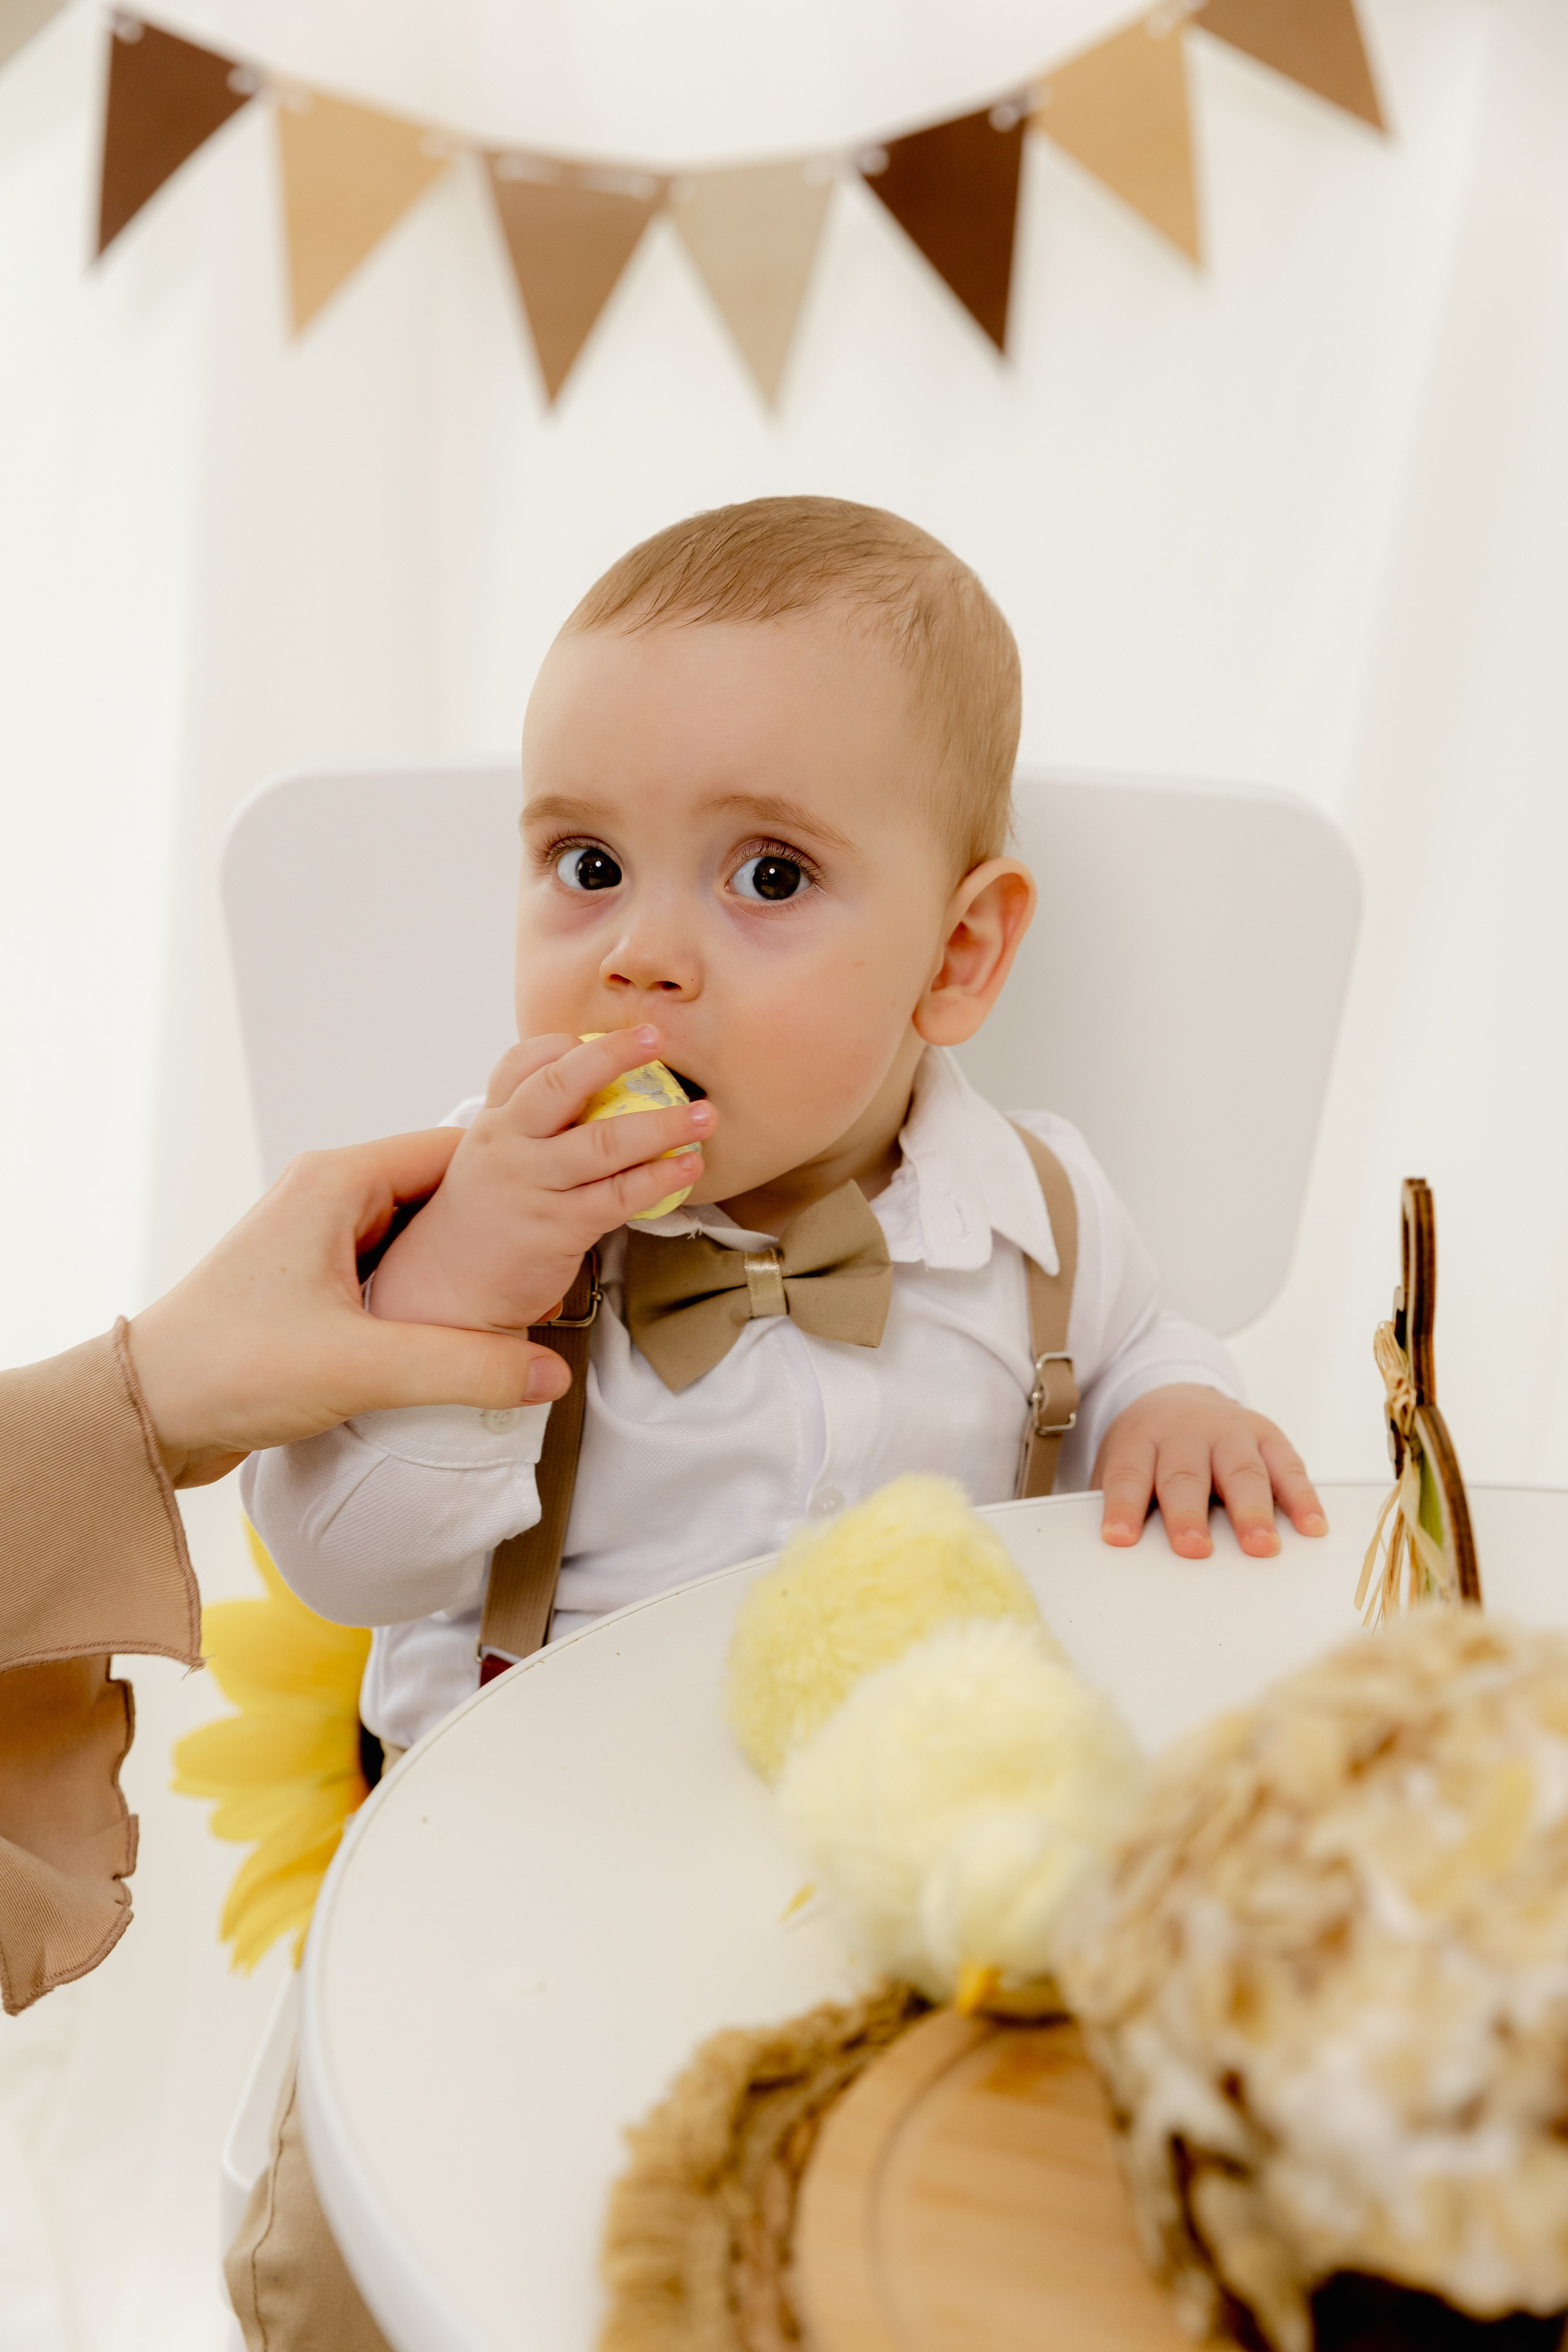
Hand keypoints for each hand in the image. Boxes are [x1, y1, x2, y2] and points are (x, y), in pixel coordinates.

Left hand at [127, 1129, 575, 1488]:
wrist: (145, 1412)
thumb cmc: (228, 1368)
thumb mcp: (364, 1367)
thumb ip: (467, 1368)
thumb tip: (549, 1374)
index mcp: (336, 1181)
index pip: (455, 1149)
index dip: (514, 1176)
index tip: (564, 1207)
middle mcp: (326, 1195)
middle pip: (440, 1189)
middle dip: (494, 1225)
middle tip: (551, 1260)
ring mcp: (316, 1238)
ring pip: (418, 1232)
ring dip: (460, 1263)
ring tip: (518, 1295)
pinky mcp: (311, 1281)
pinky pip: (392, 1266)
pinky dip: (428, 1289)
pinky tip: (462, 1326)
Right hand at [367, 1027, 716, 1334]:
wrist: (449, 1289)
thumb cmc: (487, 1216)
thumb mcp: (494, 1159)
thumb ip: (531, 1124)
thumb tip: (596, 1090)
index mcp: (493, 1122)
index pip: (521, 1064)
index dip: (565, 1043)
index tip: (607, 1036)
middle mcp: (508, 1145)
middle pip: (560, 1084)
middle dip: (611, 1055)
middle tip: (656, 1038)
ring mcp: (532, 1185)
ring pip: (602, 1143)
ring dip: (661, 1125)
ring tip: (704, 1115)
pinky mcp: (557, 1228)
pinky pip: (618, 1197)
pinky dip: (658, 1179)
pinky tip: (687, 1168)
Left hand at [1094, 1383, 1326, 1558]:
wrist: (1177, 1398)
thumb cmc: (1149, 1448)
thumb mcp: (1122, 1461)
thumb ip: (1120, 1499)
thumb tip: (1118, 1551)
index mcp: (1141, 1438)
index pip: (1129, 1475)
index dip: (1124, 1507)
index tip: (1120, 1539)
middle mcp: (1186, 1432)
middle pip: (1185, 1475)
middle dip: (1189, 1514)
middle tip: (1193, 1549)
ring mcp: (1230, 1431)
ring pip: (1241, 1471)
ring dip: (1252, 1511)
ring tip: (1260, 1546)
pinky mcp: (1267, 1435)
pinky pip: (1287, 1467)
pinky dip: (1301, 1497)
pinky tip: (1311, 1525)